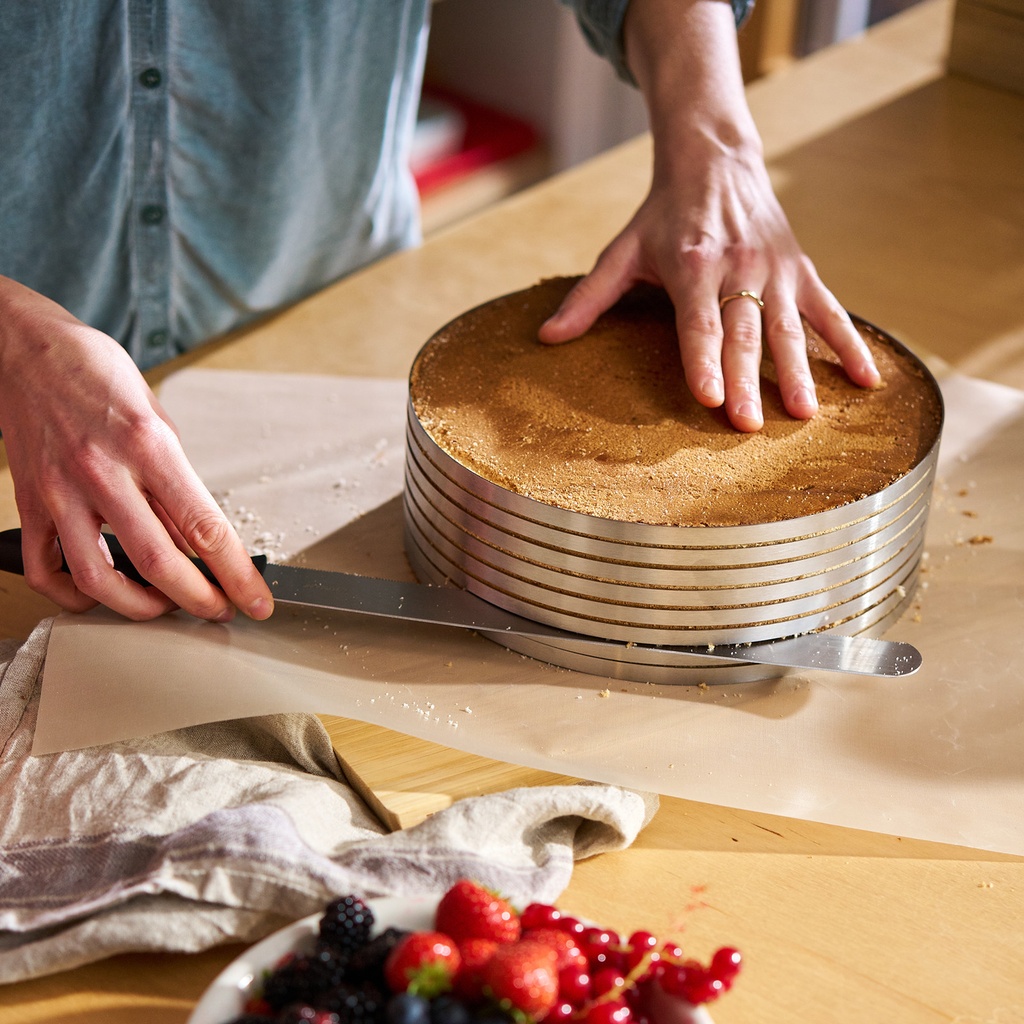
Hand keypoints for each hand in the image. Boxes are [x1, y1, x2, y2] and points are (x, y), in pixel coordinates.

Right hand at [0, 276, 273, 621]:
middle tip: (219, 612)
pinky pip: (45, 568)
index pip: (204, 527)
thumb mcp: (158, 416)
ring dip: (140, 607)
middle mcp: (102, 471)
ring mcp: (59, 491)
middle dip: (199, 601)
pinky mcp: (28, 502)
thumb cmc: (96, 374)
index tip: (256, 600)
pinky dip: (74, 596)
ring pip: (99, 578)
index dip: (236, 574)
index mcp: (148, 445)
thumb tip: (198, 536)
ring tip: (165, 607)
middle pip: (159, 562)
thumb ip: (176, 479)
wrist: (24, 349)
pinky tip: (100, 595)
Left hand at [538, 0, 879, 432]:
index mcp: (692, 266)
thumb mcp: (621, 252)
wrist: (715, 159)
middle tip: (750, 426)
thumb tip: (546, 338)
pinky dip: (851, 344)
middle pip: (743, 334)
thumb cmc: (661, 215)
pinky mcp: (802, 270)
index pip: (698, 324)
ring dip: (800, 372)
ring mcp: (776, 270)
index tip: (708, 398)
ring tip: (806, 415)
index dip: (703, 361)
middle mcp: (738, 268)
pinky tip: (868, 380)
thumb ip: (588, 298)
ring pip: (789, 328)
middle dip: (748, 381)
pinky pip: (830, 310)